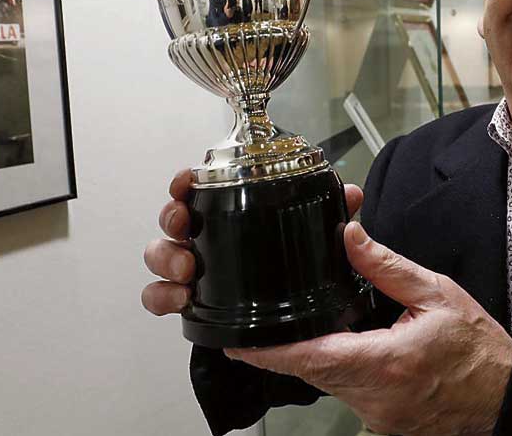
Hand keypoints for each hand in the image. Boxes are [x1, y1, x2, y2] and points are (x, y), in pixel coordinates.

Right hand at [140, 169, 365, 315]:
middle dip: (172, 220)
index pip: (201, 190)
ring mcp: (197, 271)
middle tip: (184, 227)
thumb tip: (349, 196)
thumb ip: (334, 216)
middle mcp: (209, 240)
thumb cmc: (303, 272)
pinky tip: (181, 299)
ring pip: (162, 257)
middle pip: (174, 221)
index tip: (185, 182)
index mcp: (235, 216)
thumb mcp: (324, 241)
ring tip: (187, 270)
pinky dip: (164, 297)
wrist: (311, 329)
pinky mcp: (194, 303)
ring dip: (167, 258)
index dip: (186, 182)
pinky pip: (165, 299)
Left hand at [225, 222, 511, 435]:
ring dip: (315, 356)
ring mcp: (377, 415)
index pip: (311, 357)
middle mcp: (375, 396)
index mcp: (385, 361)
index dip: (269, 352)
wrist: (508, 397)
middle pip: (311, 370)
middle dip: (287, 347)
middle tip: (267, 324)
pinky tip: (352, 348)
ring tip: (315, 327)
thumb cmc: (480, 351)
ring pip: (327, 383)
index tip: (237, 343)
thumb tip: (350, 237)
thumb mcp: (437, 295)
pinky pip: (347, 393)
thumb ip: (387, 266)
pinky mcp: (383, 422)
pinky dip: (339, 370)